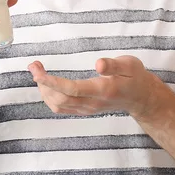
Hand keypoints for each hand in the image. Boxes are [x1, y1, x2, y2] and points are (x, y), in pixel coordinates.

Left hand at [27, 55, 159, 117]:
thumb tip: (98, 64)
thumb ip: (114, 65)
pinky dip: (49, 96)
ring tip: (38, 71)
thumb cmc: (135, 78)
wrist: (141, 98)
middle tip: (34, 65)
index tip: (37, 71)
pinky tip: (46, 83)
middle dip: (43, 83)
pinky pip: (61, 108)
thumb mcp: (130, 65)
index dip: (52, 81)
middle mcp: (92, 103)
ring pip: (57, 106)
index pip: (71, 89)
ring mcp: (87, 109)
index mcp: (102, 90)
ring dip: (44, 89)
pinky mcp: (83, 110)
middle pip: (59, 100)